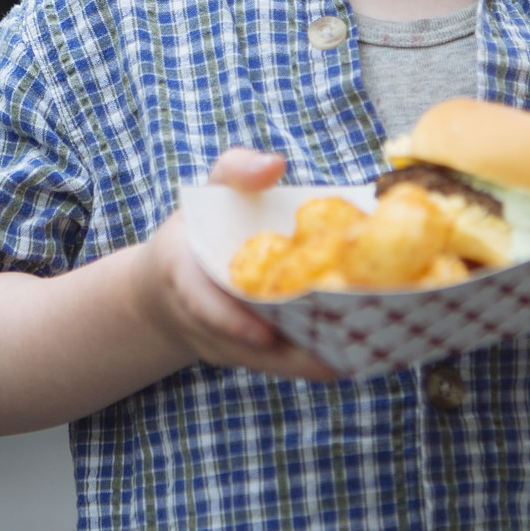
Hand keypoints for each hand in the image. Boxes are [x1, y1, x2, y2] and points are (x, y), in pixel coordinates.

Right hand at [133, 148, 336, 380]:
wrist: (169, 280)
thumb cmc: (201, 224)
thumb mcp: (212, 189)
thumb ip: (238, 170)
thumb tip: (275, 164)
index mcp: (183, 273)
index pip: (200, 303)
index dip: (229, 322)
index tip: (265, 335)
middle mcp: (199, 319)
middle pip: (244, 346)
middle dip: (289, 352)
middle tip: (340, 348)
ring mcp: (220, 344)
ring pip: (266, 363)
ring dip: (309, 364)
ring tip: (360, 355)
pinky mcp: (244, 358)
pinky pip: (277, 366)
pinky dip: (312, 364)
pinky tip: (357, 356)